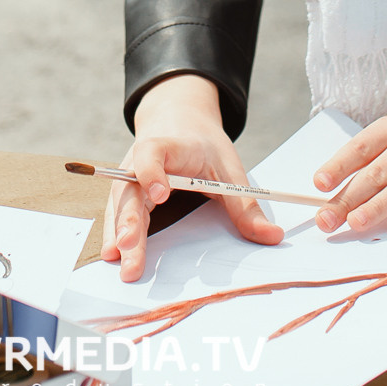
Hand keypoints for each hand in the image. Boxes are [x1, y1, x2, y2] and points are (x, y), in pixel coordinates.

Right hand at [102, 74, 281, 282]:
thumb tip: (273, 237)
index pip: (153, 154)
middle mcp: (140, 161)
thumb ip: (245, 205)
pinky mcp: (127, 193)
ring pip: (120, 205)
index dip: (153, 172)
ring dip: (119, 234)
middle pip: (131, 191)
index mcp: (169, 146)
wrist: (179, 121)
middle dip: (129, 223)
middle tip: (129, 251)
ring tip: (120, 263)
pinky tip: (113, 256)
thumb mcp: (229, 169)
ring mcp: (130, 178)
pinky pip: (118, 213)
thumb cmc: (203, 145)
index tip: (161, 194)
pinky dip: (115, 233)